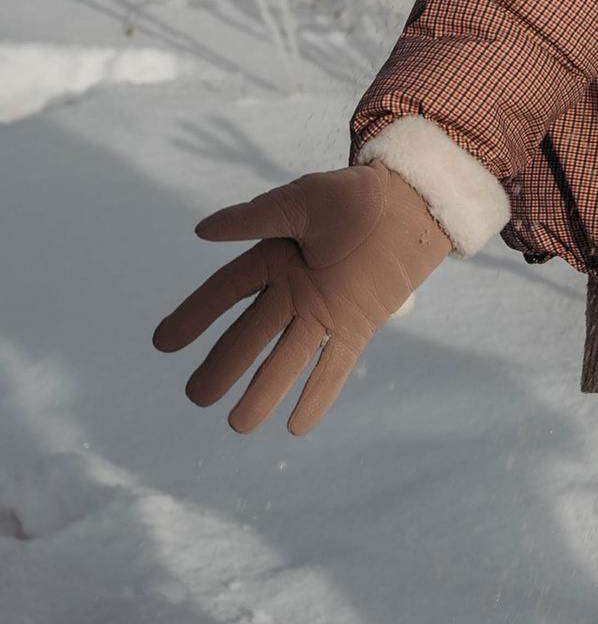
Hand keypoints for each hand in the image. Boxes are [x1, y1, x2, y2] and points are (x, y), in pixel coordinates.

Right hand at [151, 165, 451, 434]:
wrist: (410, 203)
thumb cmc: (353, 196)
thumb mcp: (302, 201)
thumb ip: (256, 218)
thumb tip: (202, 231)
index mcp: (272, 259)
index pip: (226, 291)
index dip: (195, 316)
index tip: (162, 344)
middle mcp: (293, 292)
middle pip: (251, 334)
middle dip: (224, 366)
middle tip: (197, 396)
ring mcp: (323, 312)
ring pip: (287, 358)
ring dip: (264, 391)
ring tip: (238, 426)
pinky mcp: (356, 325)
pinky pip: (334, 365)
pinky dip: (318, 395)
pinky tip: (297, 427)